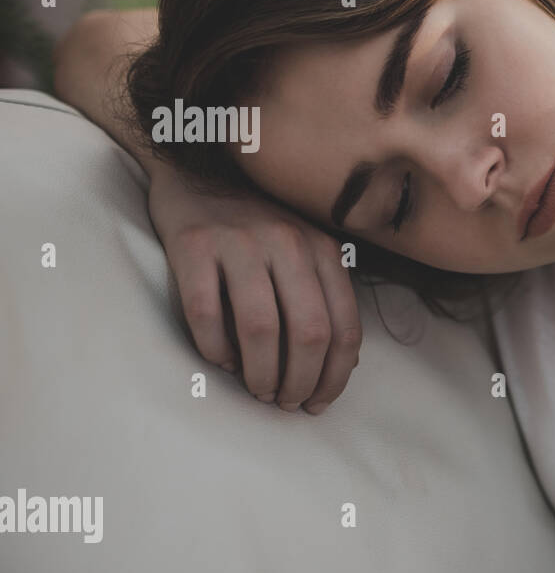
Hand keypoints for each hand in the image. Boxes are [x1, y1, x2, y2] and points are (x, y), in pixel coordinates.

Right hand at [146, 171, 362, 412]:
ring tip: (257, 389)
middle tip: (286, 402)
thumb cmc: (256, 228)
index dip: (336, 375)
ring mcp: (239, 242)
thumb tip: (340, 365)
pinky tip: (221, 361)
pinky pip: (205, 313)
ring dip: (261, 373)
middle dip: (301, 381)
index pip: (344, 327)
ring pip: (260, 328)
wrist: (195, 170)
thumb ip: (323, 296)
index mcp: (322, 249)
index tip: (319, 402)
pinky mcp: (192, 245)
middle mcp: (288, 243)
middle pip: (309, 333)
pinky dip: (215, 349)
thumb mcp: (303, 252)